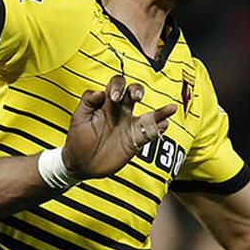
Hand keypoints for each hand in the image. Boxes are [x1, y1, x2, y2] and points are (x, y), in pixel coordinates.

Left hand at [62, 76, 177, 179]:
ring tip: (171, 108)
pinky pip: (151, 133)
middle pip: (134, 93)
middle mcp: (120, 112)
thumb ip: (87, 103)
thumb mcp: (78, 118)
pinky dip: (159, 129)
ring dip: (160, 111)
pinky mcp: (135, 141)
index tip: (114, 97)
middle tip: (136, 97)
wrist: (81, 163)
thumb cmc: (78, 139)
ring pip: (149, 114)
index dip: (118, 86)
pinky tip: (165, 125)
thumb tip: (100, 92)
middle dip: (137, 90)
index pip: (117, 85)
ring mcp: (129, 126)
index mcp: (106, 104)